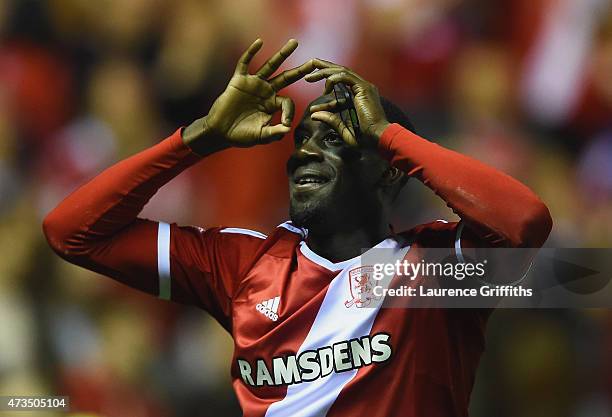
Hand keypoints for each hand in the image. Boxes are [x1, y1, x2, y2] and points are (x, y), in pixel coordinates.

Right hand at [183, 39, 315, 153]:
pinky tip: (259, 42)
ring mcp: (253, 84)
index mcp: (272, 104)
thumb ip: (275, 133)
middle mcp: (266, 91)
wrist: (221, 132)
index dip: (289, 112)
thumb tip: (287, 129)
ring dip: (282, 54)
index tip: (285, 123)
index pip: (288, 102)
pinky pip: (245, 63)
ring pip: (270, 66)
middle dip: (300, 70)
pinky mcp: (239, 80)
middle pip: (286, 77)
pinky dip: (251, 52)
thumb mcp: (261, 136)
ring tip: (294, 43)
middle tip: (314, 62)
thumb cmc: (241, 135)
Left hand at [305, 59, 389, 146]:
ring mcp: (364, 87)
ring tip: (308, 77)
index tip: (313, 107)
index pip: (340, 88)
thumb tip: (314, 114)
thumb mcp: (344, 129)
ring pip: (341, 72)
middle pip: (341, 73)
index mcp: (360, 97)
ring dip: (324, 72)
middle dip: (324, 69)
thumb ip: (331, 121)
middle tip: (308, 70)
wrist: (379, 138)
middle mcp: (362, 89)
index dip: (325, 95)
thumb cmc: (365, 137)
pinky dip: (333, 79)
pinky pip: (345, 77)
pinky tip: (324, 87)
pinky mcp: (364, 88)